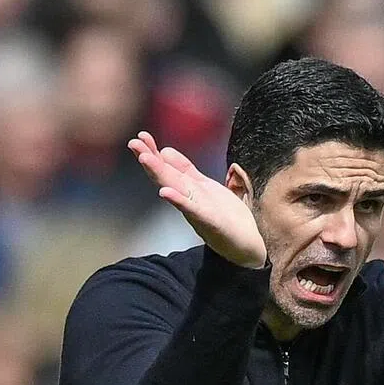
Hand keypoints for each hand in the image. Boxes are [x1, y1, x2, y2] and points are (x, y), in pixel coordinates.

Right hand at [128, 132, 266, 269]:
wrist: (249, 247)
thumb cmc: (230, 219)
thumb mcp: (207, 188)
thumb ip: (187, 172)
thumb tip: (166, 152)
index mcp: (192, 189)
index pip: (171, 167)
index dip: (156, 152)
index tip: (142, 136)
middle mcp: (191, 199)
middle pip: (167, 177)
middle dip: (150, 160)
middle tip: (134, 143)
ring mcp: (199, 212)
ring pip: (175, 190)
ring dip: (159, 174)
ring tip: (145, 159)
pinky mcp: (212, 224)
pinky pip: (194, 211)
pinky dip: (180, 201)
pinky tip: (166, 193)